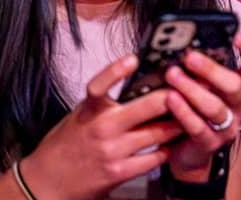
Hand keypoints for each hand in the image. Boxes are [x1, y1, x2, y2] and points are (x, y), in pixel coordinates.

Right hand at [18, 55, 182, 199]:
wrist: (48, 182)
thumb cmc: (68, 143)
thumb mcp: (82, 114)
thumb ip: (106, 101)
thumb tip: (139, 81)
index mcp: (91, 110)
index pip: (100, 85)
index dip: (116, 70)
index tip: (133, 58)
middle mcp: (102, 128)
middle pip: (148, 106)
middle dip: (173, 96)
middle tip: (190, 87)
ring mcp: (113, 151)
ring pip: (159, 132)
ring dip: (179, 122)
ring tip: (193, 113)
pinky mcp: (120, 172)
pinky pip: (154, 157)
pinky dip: (169, 149)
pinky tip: (176, 142)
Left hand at [161, 32, 240, 181]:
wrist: (190, 151)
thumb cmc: (196, 109)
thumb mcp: (205, 85)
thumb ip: (201, 68)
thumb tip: (185, 44)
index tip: (235, 35)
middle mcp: (240, 105)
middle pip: (235, 85)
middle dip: (211, 69)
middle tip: (190, 57)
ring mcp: (228, 126)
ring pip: (215, 107)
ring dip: (192, 89)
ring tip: (173, 76)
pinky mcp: (211, 143)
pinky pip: (199, 127)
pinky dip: (183, 112)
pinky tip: (171, 99)